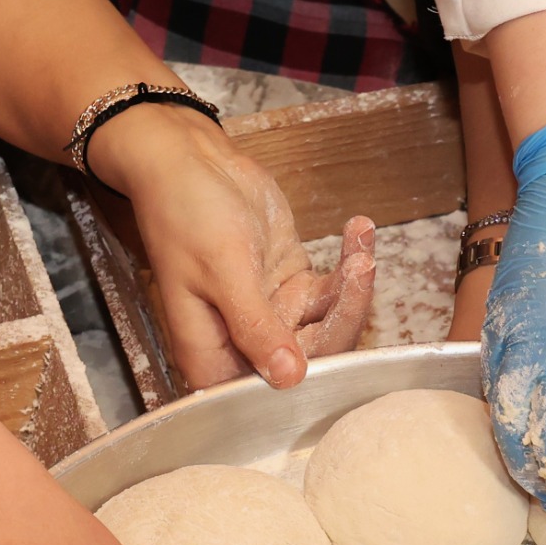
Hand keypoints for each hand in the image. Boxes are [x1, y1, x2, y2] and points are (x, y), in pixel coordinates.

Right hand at [97, 105, 375, 391]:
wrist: (187, 162)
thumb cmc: (185, 213)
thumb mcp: (222, 270)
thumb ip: (256, 326)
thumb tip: (289, 378)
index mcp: (216, 358)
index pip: (277, 382)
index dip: (317, 363)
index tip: (340, 318)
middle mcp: (246, 345)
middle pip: (314, 354)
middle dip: (344, 311)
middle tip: (360, 266)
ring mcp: (273, 315)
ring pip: (329, 321)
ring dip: (352, 283)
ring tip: (360, 240)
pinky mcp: (292, 285)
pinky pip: (331, 289)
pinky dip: (349, 261)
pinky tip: (358, 231)